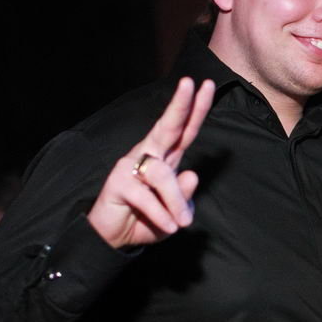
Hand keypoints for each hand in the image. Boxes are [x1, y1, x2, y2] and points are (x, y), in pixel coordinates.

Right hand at [88, 77, 214, 248]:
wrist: (114, 238)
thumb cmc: (147, 219)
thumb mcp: (175, 212)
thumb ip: (185, 196)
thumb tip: (192, 175)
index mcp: (167, 157)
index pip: (184, 130)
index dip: (196, 109)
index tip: (206, 85)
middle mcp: (149, 155)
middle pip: (167, 127)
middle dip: (180, 105)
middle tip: (190, 84)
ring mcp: (131, 166)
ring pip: (162, 174)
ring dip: (176, 202)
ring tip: (183, 223)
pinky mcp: (118, 183)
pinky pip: (147, 197)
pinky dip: (162, 215)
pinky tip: (169, 226)